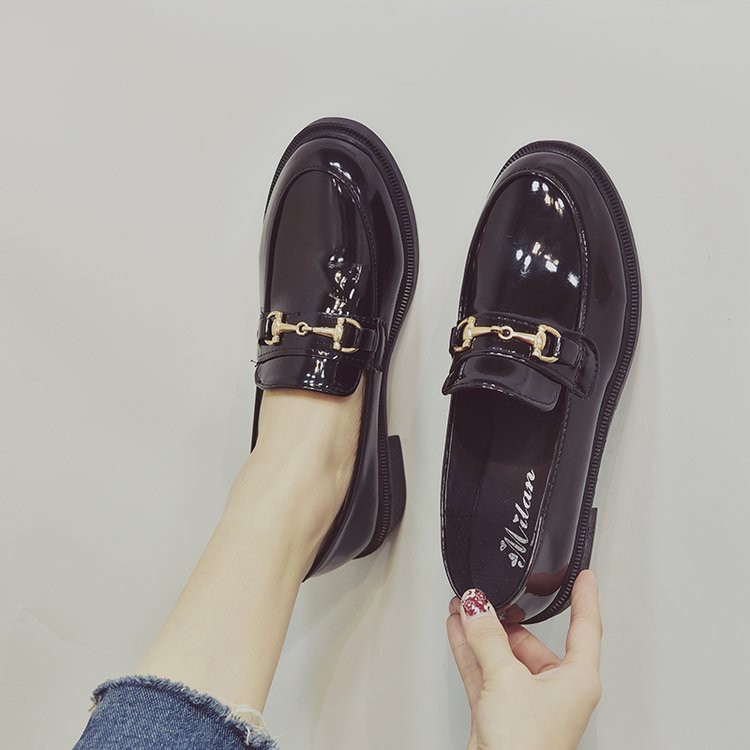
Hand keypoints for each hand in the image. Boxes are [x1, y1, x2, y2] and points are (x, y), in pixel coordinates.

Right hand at [447, 570, 602, 749]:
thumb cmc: (527, 748)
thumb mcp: (508, 678)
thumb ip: (489, 638)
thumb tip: (479, 608)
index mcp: (577, 680)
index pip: (586, 628)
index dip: (585, 599)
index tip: (584, 577)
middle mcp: (554, 690)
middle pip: (530, 641)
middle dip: (505, 619)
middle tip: (487, 596)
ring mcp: (525, 702)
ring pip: (502, 655)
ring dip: (482, 631)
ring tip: (465, 605)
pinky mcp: (500, 713)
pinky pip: (484, 670)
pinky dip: (470, 650)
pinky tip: (458, 629)